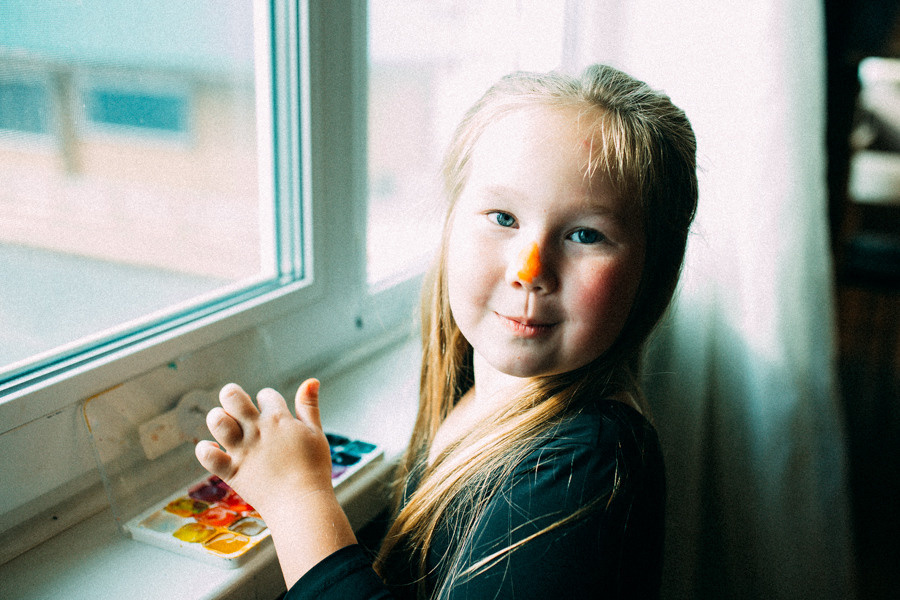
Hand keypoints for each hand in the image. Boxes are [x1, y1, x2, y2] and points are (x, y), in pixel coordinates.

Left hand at [195, 380, 355, 586]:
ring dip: (217, 418)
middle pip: (233, 397)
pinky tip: (212, 449)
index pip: (266, 395)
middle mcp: (257, 430)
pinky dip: (205, 450)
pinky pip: (207, 456)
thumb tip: (311, 380)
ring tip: (225, 424)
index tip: (272, 412)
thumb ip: (309, 406)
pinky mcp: (232, 471)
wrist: (302, 504)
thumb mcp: (317, 433)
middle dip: (231, 395)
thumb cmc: (314, 469)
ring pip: (217, 421)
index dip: (268, 399)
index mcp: (279, 419)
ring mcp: (242, 450)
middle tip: (236, 406)